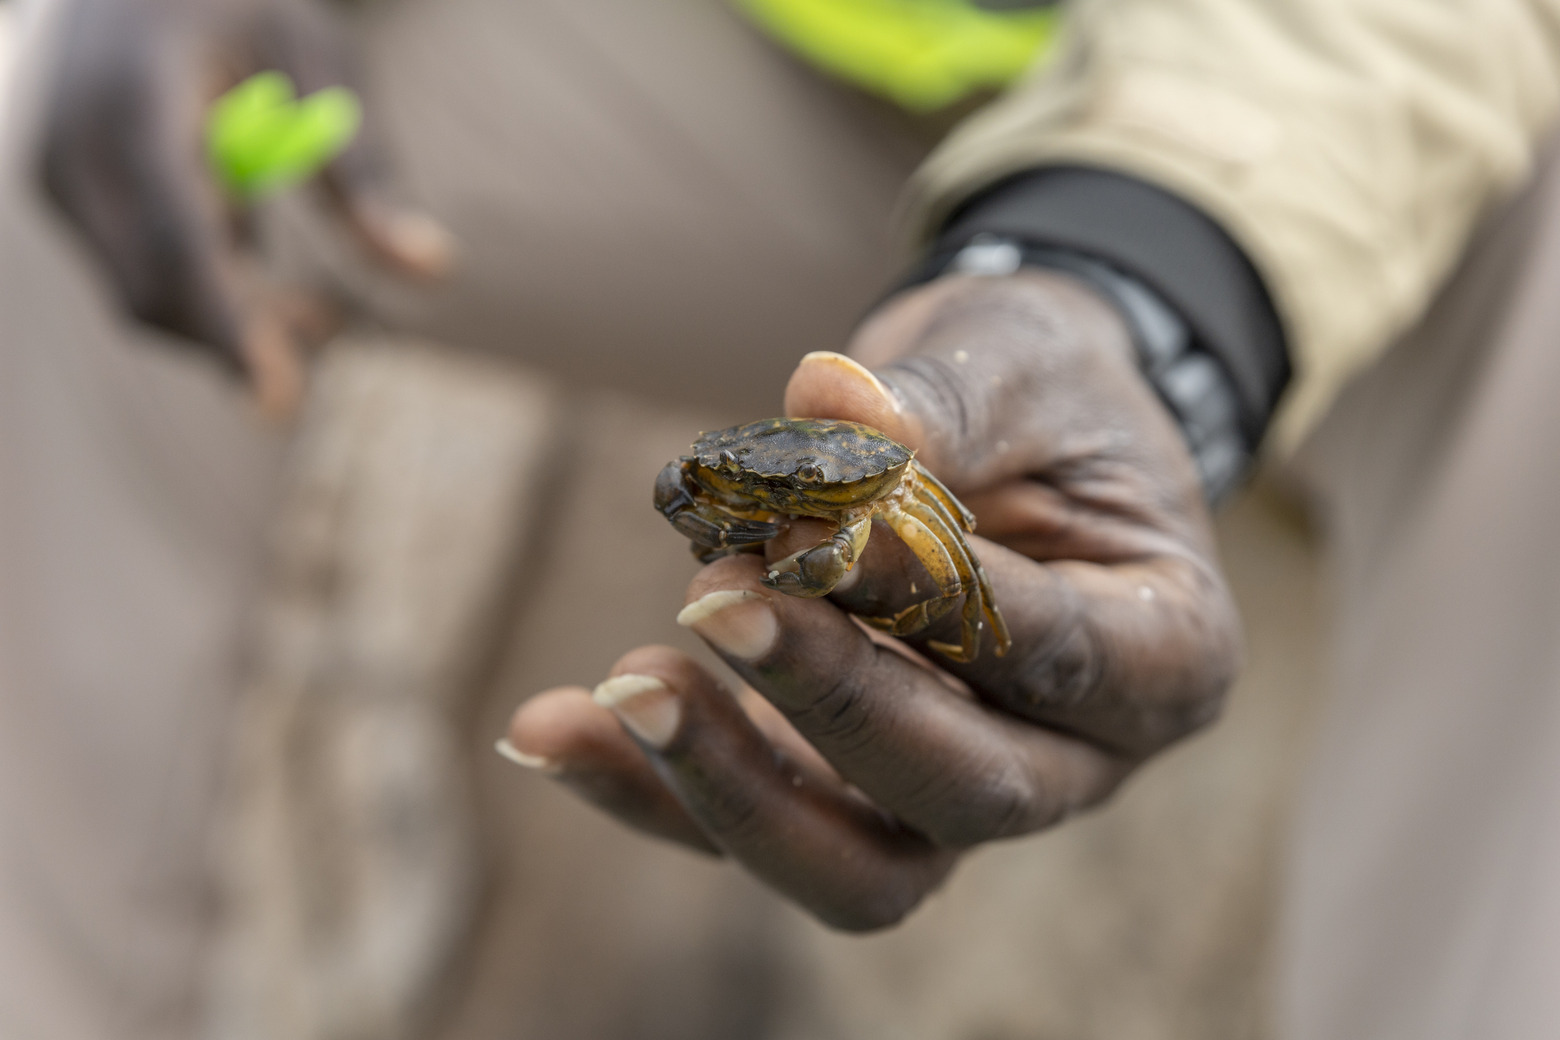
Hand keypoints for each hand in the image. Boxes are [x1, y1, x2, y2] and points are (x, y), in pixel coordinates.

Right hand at [37, 0, 451, 413]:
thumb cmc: (239, 5)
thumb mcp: (318, 58)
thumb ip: (367, 166)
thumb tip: (434, 269)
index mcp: (136, 102)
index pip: (177, 236)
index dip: (225, 320)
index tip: (275, 394)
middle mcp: (79, 151)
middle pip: (156, 290)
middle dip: (245, 337)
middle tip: (334, 334)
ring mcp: (66, 184)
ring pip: (149, 299)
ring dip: (237, 322)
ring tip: (322, 311)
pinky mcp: (77, 206)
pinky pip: (145, 280)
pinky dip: (213, 298)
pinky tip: (272, 278)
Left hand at [504, 271, 1241, 929]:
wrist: (1012, 424)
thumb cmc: (1039, 386)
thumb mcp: (1019, 359)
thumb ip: (938, 403)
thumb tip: (830, 414)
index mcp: (1165, 654)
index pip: (1045, 652)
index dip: (922, 596)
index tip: (809, 525)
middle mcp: (1074, 757)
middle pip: (960, 797)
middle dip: (830, 706)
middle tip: (719, 600)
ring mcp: (959, 791)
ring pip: (859, 867)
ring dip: (732, 788)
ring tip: (623, 683)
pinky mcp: (852, 790)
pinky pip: (755, 830)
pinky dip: (648, 790)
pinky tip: (549, 724)